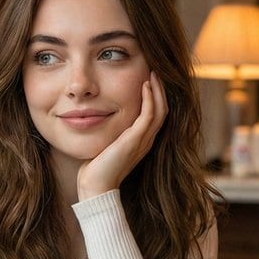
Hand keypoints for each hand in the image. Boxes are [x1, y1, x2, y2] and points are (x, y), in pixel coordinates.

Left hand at [77, 72, 167, 198]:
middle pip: (163, 110)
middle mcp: (147, 141)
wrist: (96, 186)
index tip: (150, 80)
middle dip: (160, 90)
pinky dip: (149, 99)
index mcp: (142, 142)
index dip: (157, 97)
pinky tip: (144, 86)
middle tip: (155, 72)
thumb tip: (100, 116)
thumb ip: (112, 131)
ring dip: (158, 91)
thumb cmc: (97, 167)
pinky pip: (149, 115)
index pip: (157, 115)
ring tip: (153, 74)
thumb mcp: (108, 143)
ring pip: (160, 110)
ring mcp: (143, 141)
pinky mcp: (135, 140)